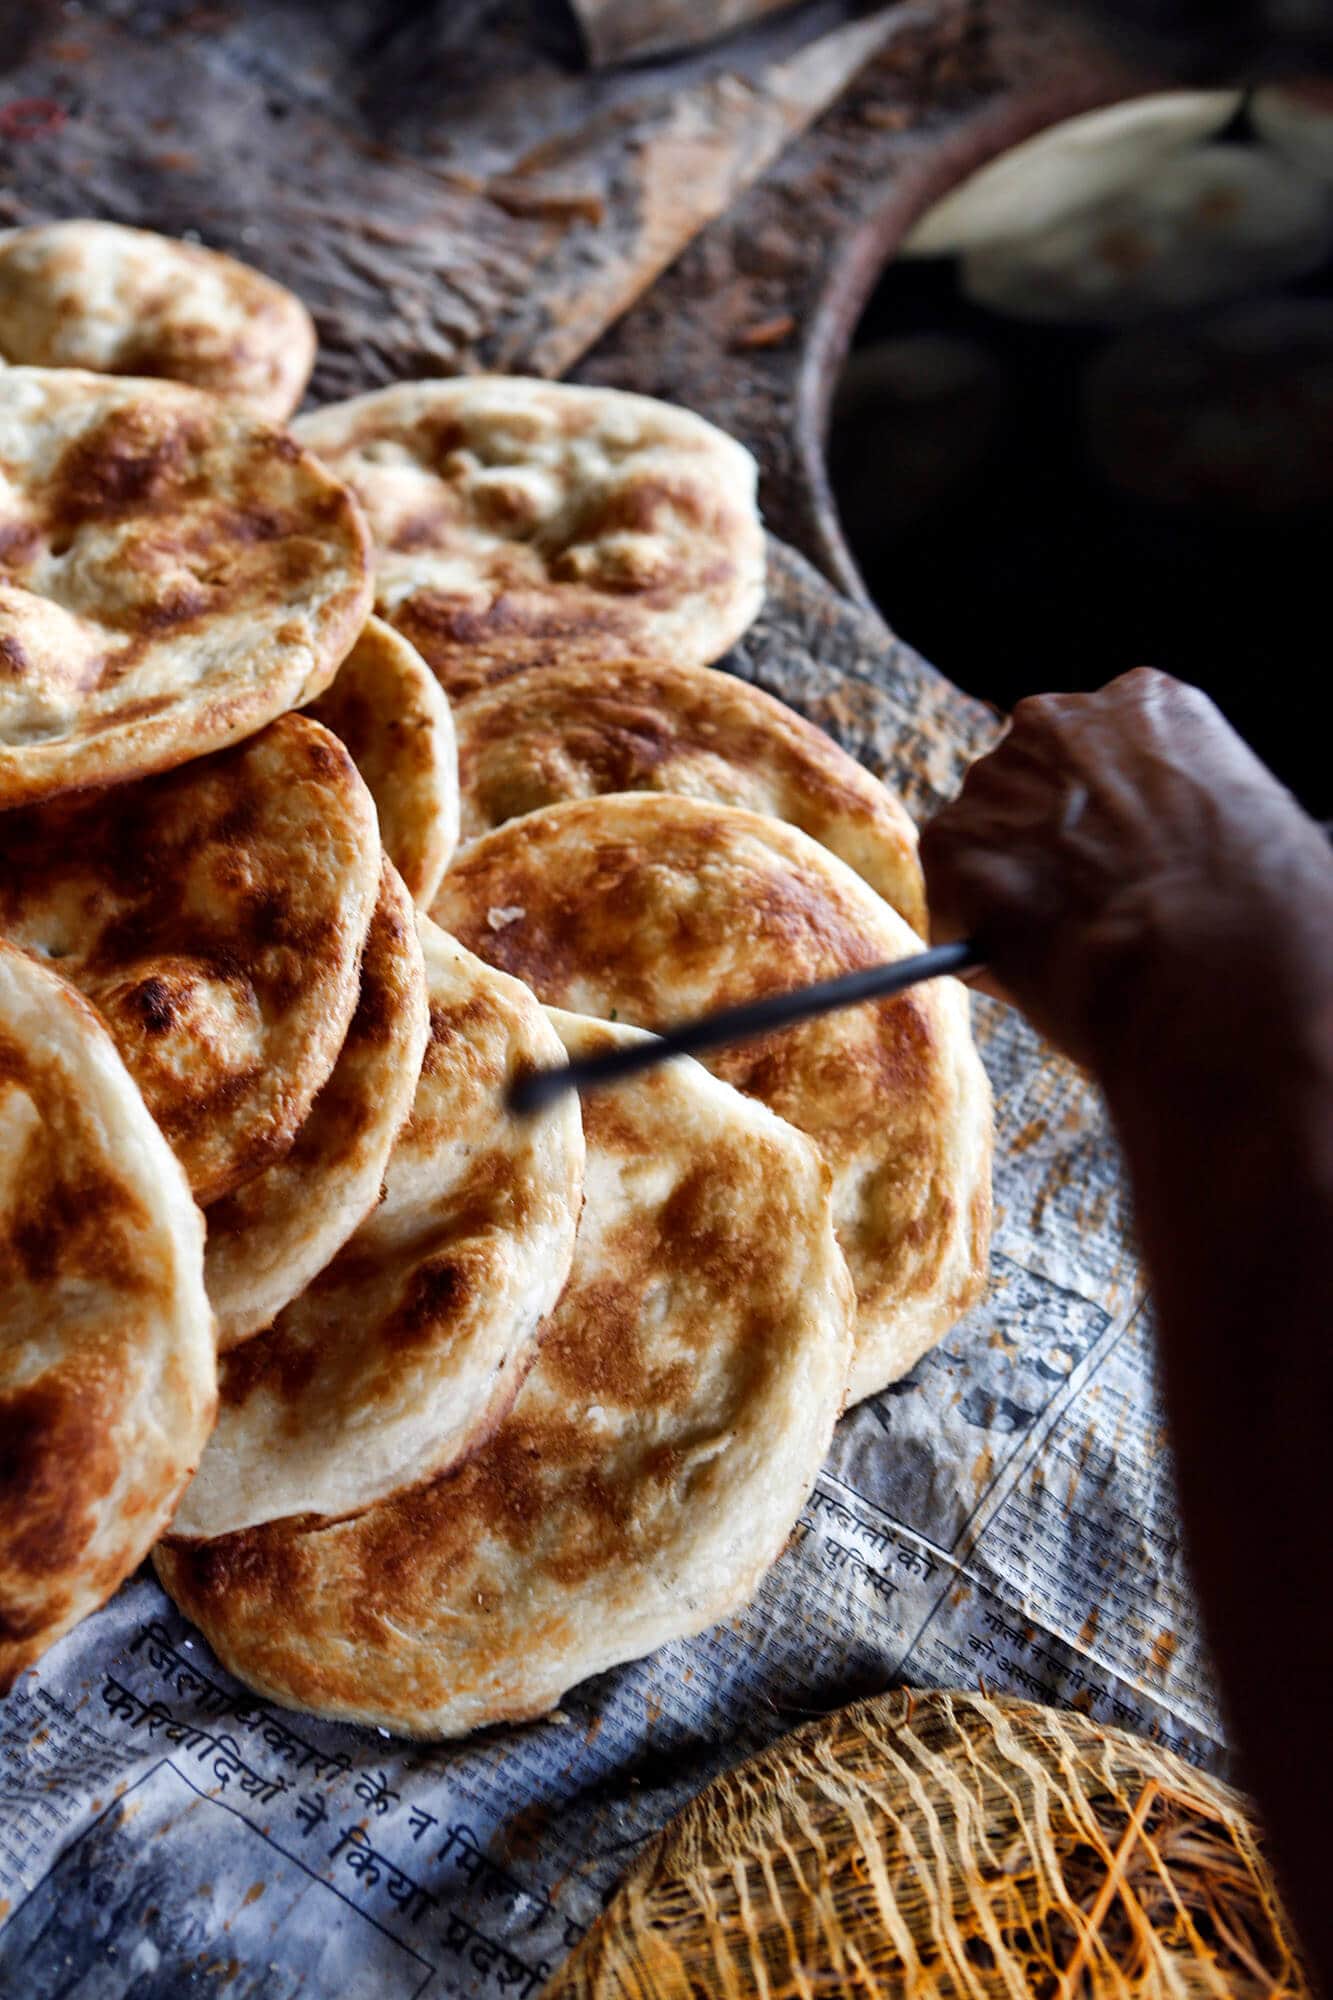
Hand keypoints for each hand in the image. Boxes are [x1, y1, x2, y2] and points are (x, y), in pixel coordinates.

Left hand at [920, 668, 1332, 1072]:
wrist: (1212, 965)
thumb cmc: (1266, 914)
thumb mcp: (1258, 833)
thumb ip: (1193, 825)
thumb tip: (1183, 874)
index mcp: (1149, 704)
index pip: (1102, 757)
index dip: (1109, 822)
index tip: (1120, 867)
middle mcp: (1059, 721)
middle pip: (1032, 787)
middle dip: (1049, 848)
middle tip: (1083, 914)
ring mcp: (996, 780)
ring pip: (987, 846)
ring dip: (1012, 895)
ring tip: (1070, 952)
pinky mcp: (948, 847)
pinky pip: (953, 905)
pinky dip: (981, 944)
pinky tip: (1036, 972)